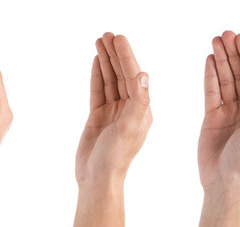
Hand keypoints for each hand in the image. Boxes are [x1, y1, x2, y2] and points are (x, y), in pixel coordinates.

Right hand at [76, 33, 150, 186]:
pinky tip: (95, 62)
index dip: (126, 57)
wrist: (97, 179)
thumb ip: (139, 101)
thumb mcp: (131, 129)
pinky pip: (98, 91)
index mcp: (142, 110)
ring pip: (110, 80)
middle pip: (122, 74)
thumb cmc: (117, 158)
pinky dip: (97, 76)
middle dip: (115, 54)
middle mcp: (130, 108)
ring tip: (99, 41)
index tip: (118, 39)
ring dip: (105, 61)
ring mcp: (114, 112)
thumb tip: (143, 74)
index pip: (134, 77)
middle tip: (107, 34)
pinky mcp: (99, 117)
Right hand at [198, 31, 239, 190]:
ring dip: (221, 60)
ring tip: (215, 41)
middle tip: (226, 33)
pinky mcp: (213, 118)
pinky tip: (209, 60)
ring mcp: (231, 112)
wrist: (225, 182)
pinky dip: (210, 76)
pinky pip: (212, 92)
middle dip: (233, 53)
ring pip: (226, 79)